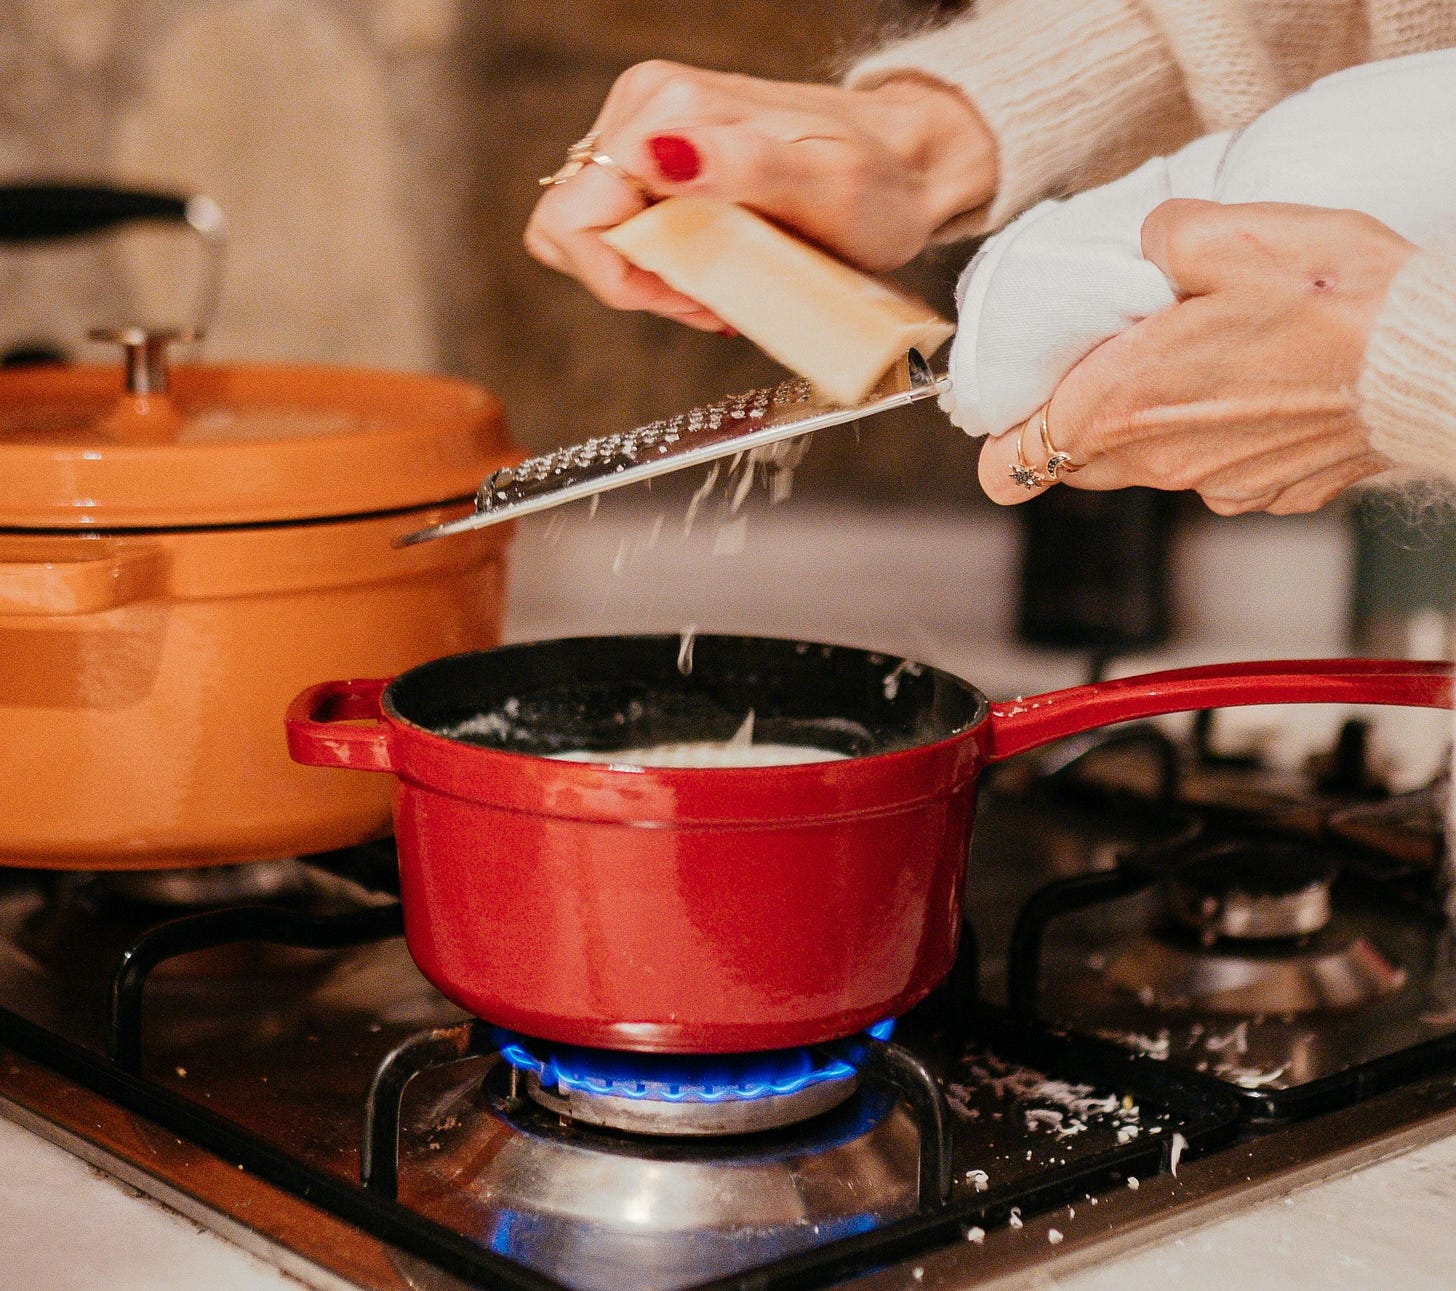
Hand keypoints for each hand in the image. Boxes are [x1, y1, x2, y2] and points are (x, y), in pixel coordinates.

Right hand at [524, 60, 995, 329]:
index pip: (575, 218)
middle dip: (630, 279)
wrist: (906, 163)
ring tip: (717, 279)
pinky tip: (713, 258)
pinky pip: (619, 216)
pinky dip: (656, 254)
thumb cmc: (876, 187)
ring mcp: (648, 123)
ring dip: (645, 271)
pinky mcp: (658, 144)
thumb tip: (664, 154)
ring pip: (592, 224)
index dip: (622, 280)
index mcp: (670, 112)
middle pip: (573, 222)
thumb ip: (743, 168)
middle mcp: (646, 107)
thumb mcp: (825, 190)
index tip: (691, 297)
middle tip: (706, 294)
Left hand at [977, 200, 1416, 514]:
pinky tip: (1258, 394)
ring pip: (1147, 467)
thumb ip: (1155, 238)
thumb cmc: (1331, 298)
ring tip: (1203, 368)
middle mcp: (1157, 461)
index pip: (1012, 464)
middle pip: (1075, 466)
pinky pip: (1214, 473)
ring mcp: (1214, 486)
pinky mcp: (1267, 495)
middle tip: (1111, 369)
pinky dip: (1218, 440)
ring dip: (1153, 427)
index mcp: (1121, 405)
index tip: (1017, 412)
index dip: (1006, 439)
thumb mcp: (1225, 234)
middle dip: (1077, 424)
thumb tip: (1148, 242)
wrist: (1428, 359)